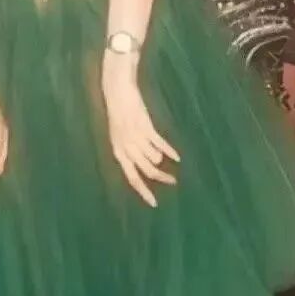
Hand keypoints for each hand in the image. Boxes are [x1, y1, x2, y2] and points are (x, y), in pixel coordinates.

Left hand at [101, 56, 179, 206]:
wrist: (118, 92)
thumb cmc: (120, 114)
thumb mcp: (122, 136)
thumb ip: (134, 151)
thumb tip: (153, 165)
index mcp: (119, 152)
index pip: (132, 178)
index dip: (143, 191)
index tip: (154, 203)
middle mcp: (126, 148)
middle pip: (146, 171)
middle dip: (160, 179)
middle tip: (173, 183)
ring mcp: (135, 138)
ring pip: (154, 159)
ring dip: (163, 162)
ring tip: (172, 166)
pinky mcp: (145, 126)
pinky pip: (159, 143)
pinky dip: (169, 150)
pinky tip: (176, 157)